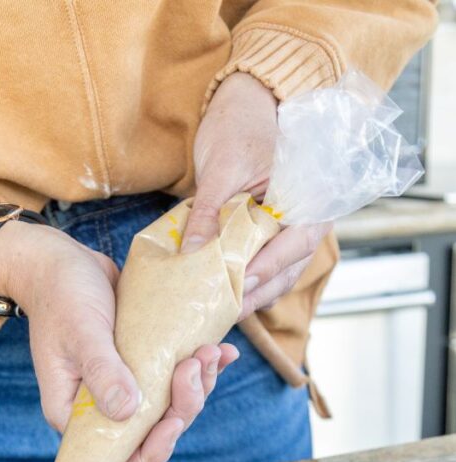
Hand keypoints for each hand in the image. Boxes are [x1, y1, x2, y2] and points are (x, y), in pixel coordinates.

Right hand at [0, 220, 238, 461]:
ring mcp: (124, 387)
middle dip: (184, 406)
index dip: (151, 450)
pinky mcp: (142, 364)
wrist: (60, 262)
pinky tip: (223, 350)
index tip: (173, 421)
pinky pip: (176, 378)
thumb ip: (103, 372)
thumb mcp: (82, 331)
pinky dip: (203, 367)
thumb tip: (127, 412)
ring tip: (209, 351)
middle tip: (195, 367)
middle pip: (153, 432)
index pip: (118, 456)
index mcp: (77, 413)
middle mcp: (102, 407)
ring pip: (171, 406)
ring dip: (198, 385)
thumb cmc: (61, 295)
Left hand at [182, 72, 329, 314]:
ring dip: (253, 297)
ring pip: (279, 276)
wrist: (246, 106)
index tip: (241, 285)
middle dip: (258, 293)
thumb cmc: (240, 127)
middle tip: (225, 312)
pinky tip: (223, 298)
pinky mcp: (272, 238)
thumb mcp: (221, 169)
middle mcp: (307, 219)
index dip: (269, 267)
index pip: (295, 241)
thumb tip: (191, 254)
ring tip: (220, 314)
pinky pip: (267, 270)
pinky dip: (248, 287)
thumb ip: (209, 211)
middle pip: (289, 268)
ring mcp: (291, 231)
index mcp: (308, 196)